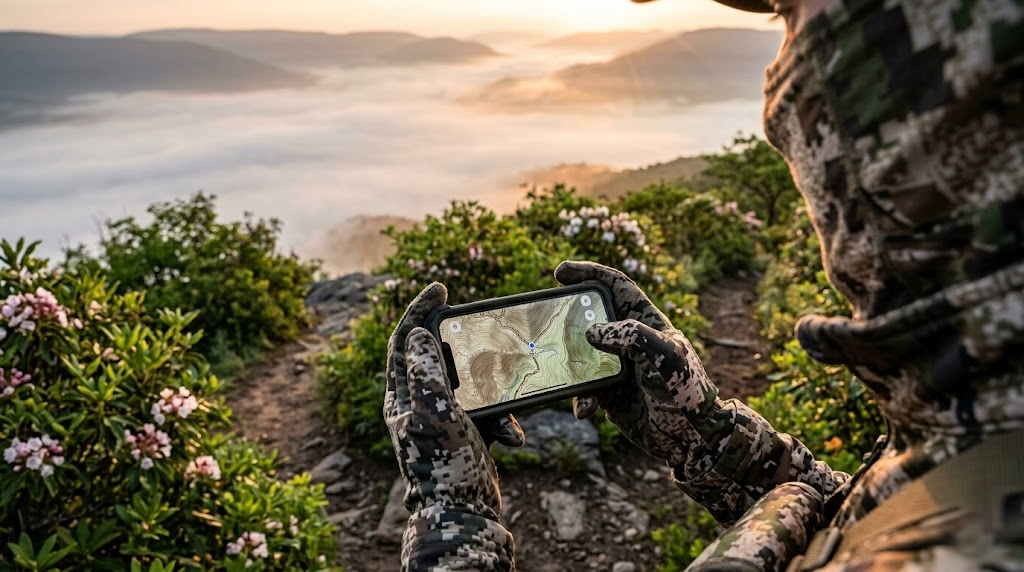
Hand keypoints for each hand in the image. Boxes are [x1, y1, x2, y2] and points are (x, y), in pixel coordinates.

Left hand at [384, 283, 521, 510]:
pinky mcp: (468, 432)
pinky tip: (513, 437)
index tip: (440, 286)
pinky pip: (490, 411)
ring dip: (494, 392)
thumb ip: (426, 371)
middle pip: (440, 356)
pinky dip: (505, 420)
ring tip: (505, 407)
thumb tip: (418, 333)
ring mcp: (444, 417)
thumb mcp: (434, 412)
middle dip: (465, 346)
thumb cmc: (444, 465)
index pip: (405, 340)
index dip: (419, 309)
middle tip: (483, 330)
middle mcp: (418, 403)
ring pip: (471, 383)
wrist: (464, 515)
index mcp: (401, 395)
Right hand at [554, 261, 719, 466]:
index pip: (615, 287)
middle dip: (567, 314)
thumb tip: (591, 332)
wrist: (691, 437)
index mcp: (646, 322)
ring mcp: (616, 367)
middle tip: (545, 313)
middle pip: (591, 317)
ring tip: (558, 367)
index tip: (560, 272)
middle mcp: (629, 342)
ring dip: (568, 362)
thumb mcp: (665, 355)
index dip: (589, 273)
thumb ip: (631, 336)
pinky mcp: (609, 394)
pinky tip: (586, 409)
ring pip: (581, 355)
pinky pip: (584, 390)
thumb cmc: (687, 391)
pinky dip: (580, 398)